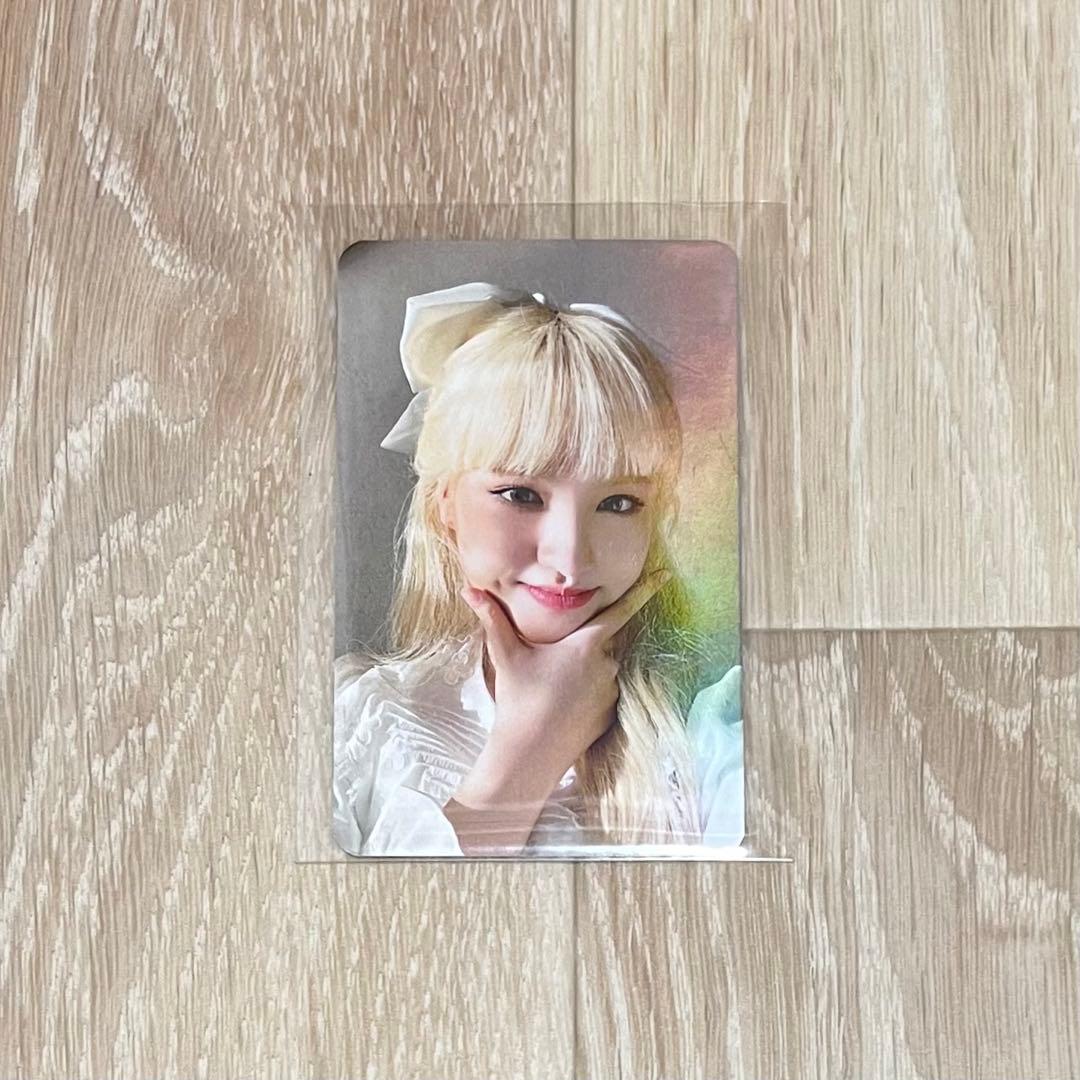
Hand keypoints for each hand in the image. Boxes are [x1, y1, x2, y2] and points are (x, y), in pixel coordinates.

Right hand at [459, 568, 671, 786]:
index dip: (643, 591)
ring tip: (554, 689)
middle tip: (552, 665)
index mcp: (586, 644)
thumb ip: (491, 619)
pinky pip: (603, 693)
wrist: (529, 752)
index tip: (665, 574)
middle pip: (601, 642)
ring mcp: (612, 691)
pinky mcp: (612, 714)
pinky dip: (587, 693)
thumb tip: (469, 589)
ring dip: (583, 671)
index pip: (621, 610)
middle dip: (581, 646)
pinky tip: (564, 705)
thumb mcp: (505, 655)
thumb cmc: (518, 698)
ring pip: (602, 668)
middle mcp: (607, 664)